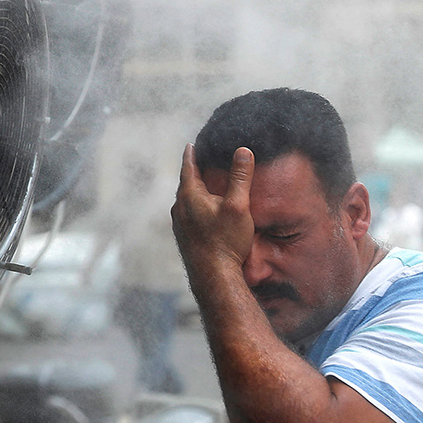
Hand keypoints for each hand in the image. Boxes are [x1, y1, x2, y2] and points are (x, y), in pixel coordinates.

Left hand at [172, 144, 254, 273]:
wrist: (213, 276)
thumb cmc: (226, 241)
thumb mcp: (237, 206)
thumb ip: (240, 178)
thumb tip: (243, 151)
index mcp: (189, 196)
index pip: (188, 168)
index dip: (191, 155)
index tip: (191, 145)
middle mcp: (179, 208)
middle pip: (185, 184)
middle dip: (192, 172)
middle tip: (198, 161)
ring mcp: (179, 224)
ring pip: (185, 200)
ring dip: (194, 190)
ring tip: (202, 184)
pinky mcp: (184, 237)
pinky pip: (187, 213)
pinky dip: (195, 205)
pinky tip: (204, 211)